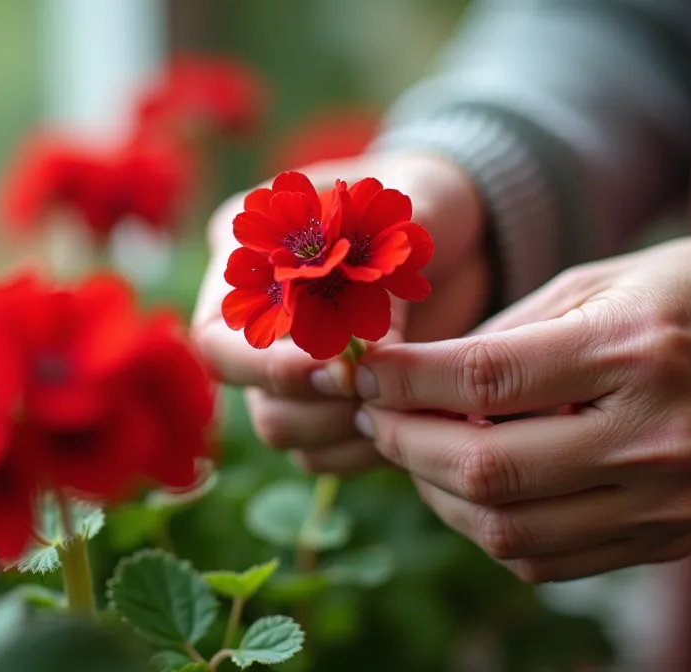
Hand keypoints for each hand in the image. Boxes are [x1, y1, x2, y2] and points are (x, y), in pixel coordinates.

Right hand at [191, 153, 489, 472]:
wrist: (475, 237)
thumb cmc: (435, 205)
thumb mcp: (409, 220)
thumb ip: (380, 277)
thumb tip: (368, 356)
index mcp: (248, 256)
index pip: (215, 332)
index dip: (265, 362)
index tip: (337, 366)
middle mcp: (254, 316)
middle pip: (238, 387)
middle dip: (303, 396)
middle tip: (368, 389)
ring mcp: (288, 367)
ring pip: (279, 426)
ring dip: (337, 427)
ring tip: (400, 402)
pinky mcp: (329, 406)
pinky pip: (323, 454)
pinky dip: (364, 450)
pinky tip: (412, 424)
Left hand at [352, 236, 690, 580]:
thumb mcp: (603, 280)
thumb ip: (511, 334)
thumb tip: (416, 379)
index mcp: (636, 349)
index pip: (486, 377)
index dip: (404, 379)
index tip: (361, 370)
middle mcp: (654, 435)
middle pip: (487, 468)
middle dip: (404, 444)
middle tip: (373, 417)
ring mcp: (665, 500)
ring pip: (508, 530)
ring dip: (438, 495)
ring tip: (415, 451)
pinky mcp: (668, 539)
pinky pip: (547, 560)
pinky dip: (490, 529)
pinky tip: (472, 488)